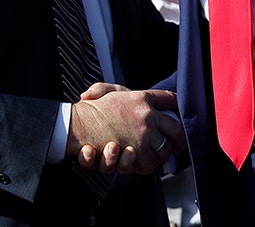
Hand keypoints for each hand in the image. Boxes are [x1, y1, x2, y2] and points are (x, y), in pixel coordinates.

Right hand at [67, 83, 182, 174]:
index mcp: (143, 99)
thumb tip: (129, 94)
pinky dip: (146, 165)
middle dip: (178, 140)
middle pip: (177, 130)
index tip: (178, 114)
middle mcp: (147, 116)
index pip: (171, 99)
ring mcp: (143, 136)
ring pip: (164, 151)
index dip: (178, 106)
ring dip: (160, 156)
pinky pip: (150, 165)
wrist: (77, 125)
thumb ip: (119, 89)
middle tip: (174, 145)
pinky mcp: (135, 154)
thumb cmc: (92, 109)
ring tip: (152, 154)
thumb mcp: (107, 91)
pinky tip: (136, 159)